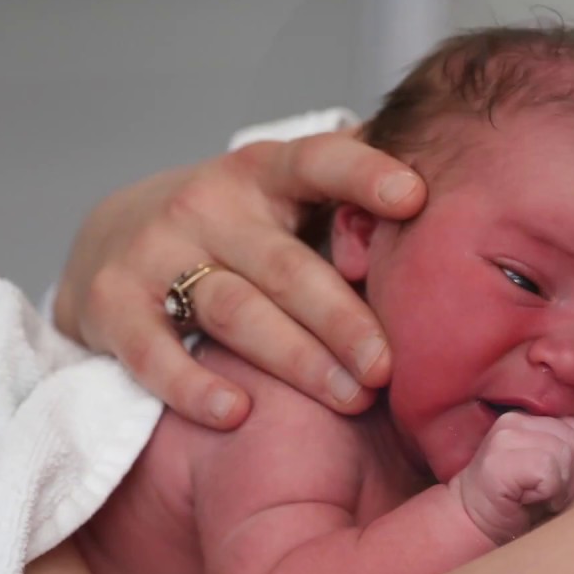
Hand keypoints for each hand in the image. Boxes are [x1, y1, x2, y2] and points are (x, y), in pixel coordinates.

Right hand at [53, 129, 426, 427]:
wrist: (114, 238)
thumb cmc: (239, 228)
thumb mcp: (289, 201)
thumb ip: (352, 206)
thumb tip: (460, 209)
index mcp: (266, 173)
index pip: (319, 161)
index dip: (364, 174)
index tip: (414, 196)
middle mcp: (211, 204)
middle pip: (287, 265)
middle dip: (343, 318)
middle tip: (391, 366)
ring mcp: (157, 251)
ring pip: (235, 309)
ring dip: (297, 359)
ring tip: (351, 399)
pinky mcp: (113, 303)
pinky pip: (154, 351)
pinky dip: (192, 385)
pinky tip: (236, 412)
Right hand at [448, 412, 573, 543]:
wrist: (471, 522)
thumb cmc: (514, 501)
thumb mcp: (547, 472)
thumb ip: (567, 458)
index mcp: (526, 419)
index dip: (571, 458)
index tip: (548, 477)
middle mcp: (514, 421)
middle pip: (572, 439)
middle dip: (567, 472)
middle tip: (542, 491)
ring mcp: (505, 438)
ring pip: (562, 454)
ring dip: (558, 485)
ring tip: (535, 496)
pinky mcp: (500, 461)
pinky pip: (548, 472)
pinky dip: (548, 492)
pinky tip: (528, 500)